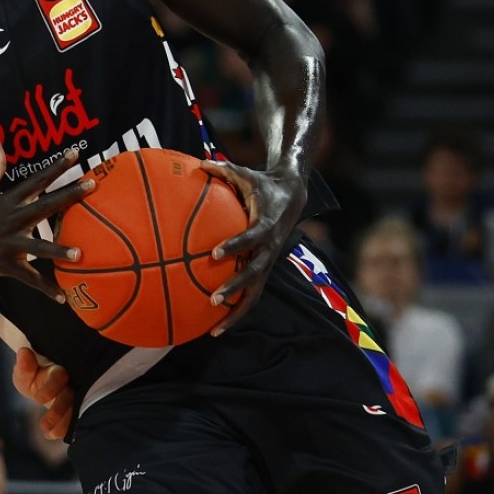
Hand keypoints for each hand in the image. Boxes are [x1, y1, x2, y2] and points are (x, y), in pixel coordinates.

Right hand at [0, 142, 93, 299]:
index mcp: (7, 200)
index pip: (37, 180)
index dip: (57, 166)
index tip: (76, 154)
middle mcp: (11, 219)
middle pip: (45, 205)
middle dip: (70, 195)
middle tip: (92, 184)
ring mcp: (7, 243)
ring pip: (38, 247)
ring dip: (59, 251)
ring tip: (80, 253)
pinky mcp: (3, 263)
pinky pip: (28, 278)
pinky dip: (45, 288)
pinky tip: (62, 298)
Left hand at [12, 347, 73, 439]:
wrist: (41, 384)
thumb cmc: (33, 377)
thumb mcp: (25, 373)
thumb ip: (24, 367)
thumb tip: (23, 353)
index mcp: (59, 370)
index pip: (59, 376)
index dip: (51, 387)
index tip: (38, 400)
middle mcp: (72, 383)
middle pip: (70, 396)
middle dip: (59, 411)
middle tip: (44, 426)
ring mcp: (77, 397)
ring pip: (76, 410)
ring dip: (63, 424)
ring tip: (48, 433)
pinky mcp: (77, 411)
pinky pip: (75, 421)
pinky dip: (64, 430)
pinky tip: (51, 436)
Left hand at [198, 159, 306, 335]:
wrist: (294, 195)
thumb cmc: (264, 184)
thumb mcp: (246, 173)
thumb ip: (224, 169)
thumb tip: (199, 163)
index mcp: (265, 225)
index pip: (250, 239)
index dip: (234, 246)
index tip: (214, 254)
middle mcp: (269, 249)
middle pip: (254, 274)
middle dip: (235, 288)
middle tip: (212, 299)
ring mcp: (268, 262)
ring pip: (255, 294)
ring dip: (236, 312)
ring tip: (214, 330)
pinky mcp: (265, 270)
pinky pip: (252, 294)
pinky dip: (237, 311)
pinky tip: (215, 325)